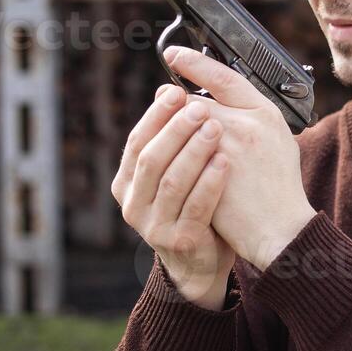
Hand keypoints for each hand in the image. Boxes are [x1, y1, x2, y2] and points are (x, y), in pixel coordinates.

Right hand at [112, 83, 234, 309]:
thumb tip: (168, 91)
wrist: (200, 260)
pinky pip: (195, 207)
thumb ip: (169, 139)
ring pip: (172, 182)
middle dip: (176, 130)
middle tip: (199, 107)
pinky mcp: (178, 241)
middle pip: (151, 160)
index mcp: (127, 183)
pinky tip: (224, 162)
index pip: (137, 142)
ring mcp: (153, 227)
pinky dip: (210, 182)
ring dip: (194, 152)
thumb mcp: (173, 171)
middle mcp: (133, 205)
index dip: (156, 116)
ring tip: (215, 129)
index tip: (177, 91)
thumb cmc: (189, 206)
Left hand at [162, 46, 317, 271]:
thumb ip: (246, 114)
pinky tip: (169, 160)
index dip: (195, 62)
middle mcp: (245, 126)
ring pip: (181, 128)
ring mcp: (225, 151)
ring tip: (166, 137)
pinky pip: (179, 157)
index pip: (224, 76)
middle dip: (176, 106)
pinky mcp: (208, 176)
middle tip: (166, 105)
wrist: (281, 229)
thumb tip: (208, 100)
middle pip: (193, 102)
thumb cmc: (278, 185)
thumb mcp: (276, 138)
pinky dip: (171, 155)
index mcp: (264, 113)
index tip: (174, 54)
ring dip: (171, 131)